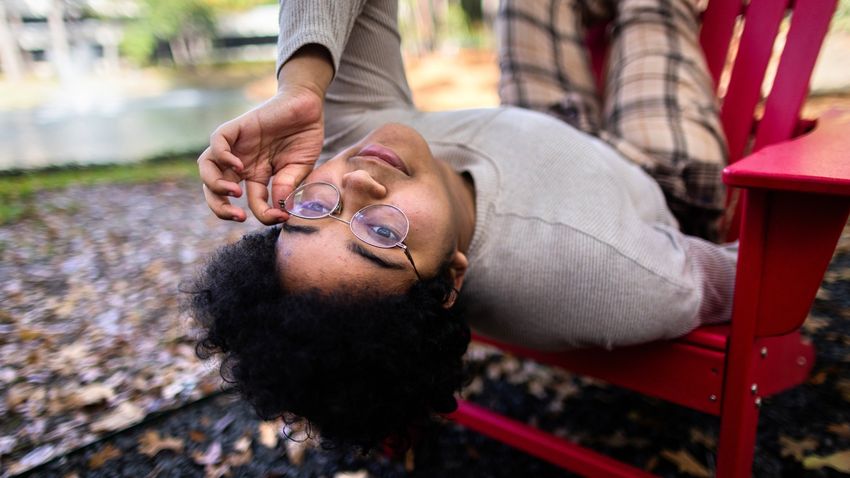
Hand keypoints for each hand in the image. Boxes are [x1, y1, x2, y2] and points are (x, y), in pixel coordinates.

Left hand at [199, 85, 323, 224]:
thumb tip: (280, 209)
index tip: (279, 217)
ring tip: (235, 193)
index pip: (250, 202)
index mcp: (256, 176)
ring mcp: (236, 146)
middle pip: (215, 190)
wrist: (307, 107)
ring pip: (207, 168)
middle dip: (221, 208)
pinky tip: (239, 166)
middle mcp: (241, 164)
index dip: (263, 214)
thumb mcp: (298, 168)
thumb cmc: (304, 137)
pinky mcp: (237, 128)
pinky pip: (216, 142)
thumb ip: (286, 187)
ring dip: (215, 186)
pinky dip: (222, 156)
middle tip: (239, 216)